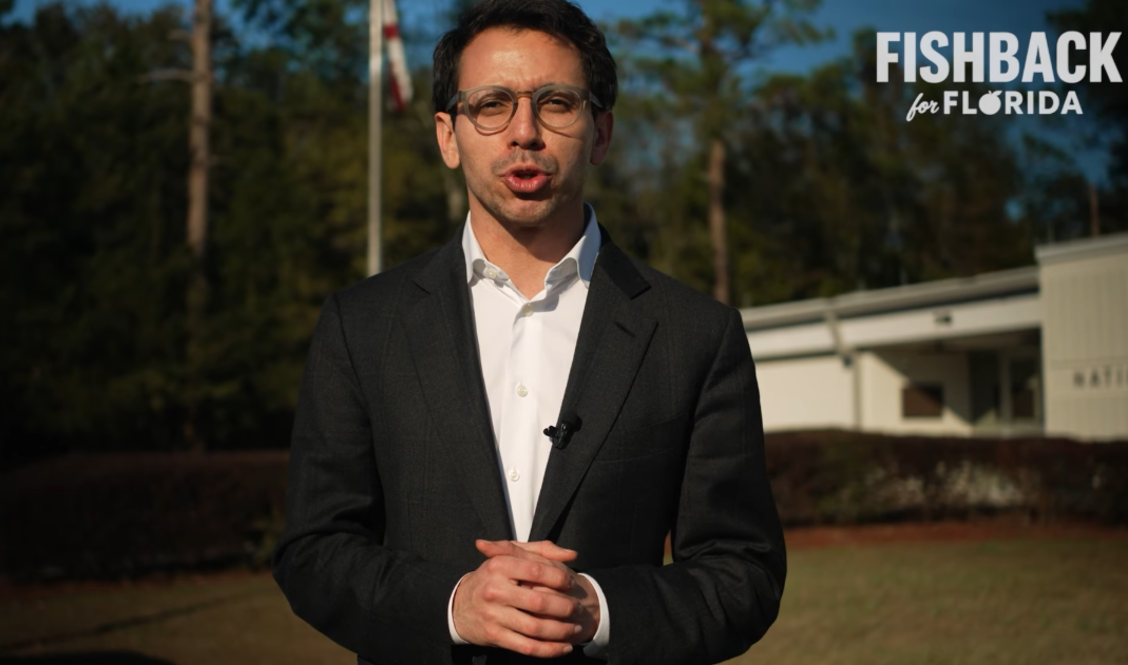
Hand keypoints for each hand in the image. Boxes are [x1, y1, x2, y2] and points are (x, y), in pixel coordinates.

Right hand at [477, 540, 600, 643]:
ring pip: (536, 628)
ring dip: (562, 631)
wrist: (459, 606)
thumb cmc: (493, 577)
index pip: (536, 570)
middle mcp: (494, 590)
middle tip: (578, 607)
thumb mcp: (509, 557)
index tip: (571, 582)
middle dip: (565, 607)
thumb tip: (571, 555)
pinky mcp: (495, 636)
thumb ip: (541, 551)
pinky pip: (527, 646)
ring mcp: (493, 616)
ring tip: (575, 627)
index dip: (559, 577)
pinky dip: (549, 650)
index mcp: (499, 566)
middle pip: (539, 602)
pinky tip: (564, 647)